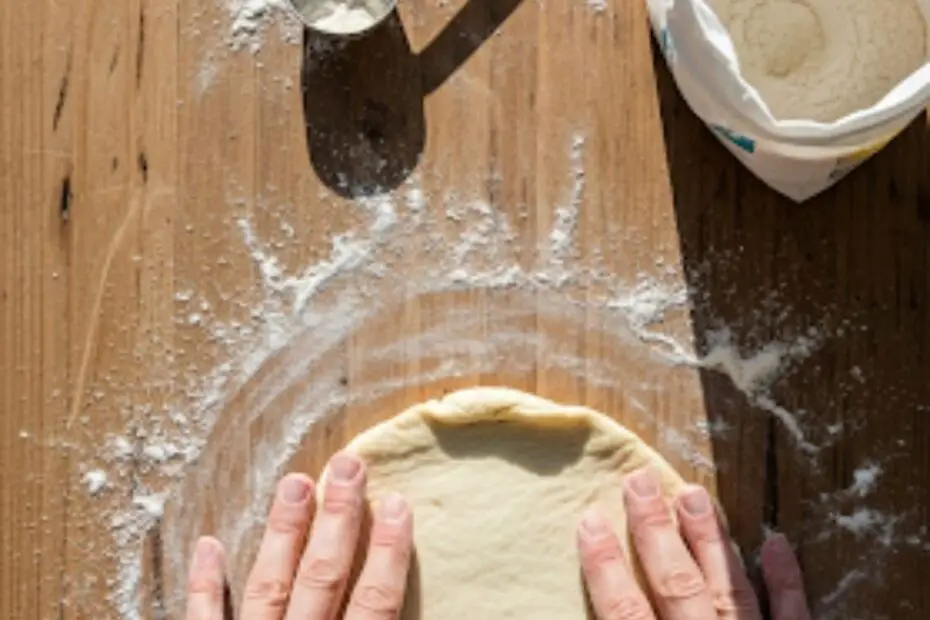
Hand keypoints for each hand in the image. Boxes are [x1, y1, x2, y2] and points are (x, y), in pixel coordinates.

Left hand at [185, 452, 413, 619]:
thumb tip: (403, 608)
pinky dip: (204, 583)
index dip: (388, 553)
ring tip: (295, 482)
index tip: (397, 503)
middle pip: (323, 578)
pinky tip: (209, 545)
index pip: (375, 604)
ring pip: (269, 586)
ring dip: (283, 532)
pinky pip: (204, 619)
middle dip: (337, 519)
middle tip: (347, 466)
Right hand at [578, 467, 811, 619]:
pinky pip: (793, 618)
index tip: (590, 519)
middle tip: (640, 482)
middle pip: (676, 586)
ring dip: (710, 542)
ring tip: (694, 494)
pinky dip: (786, 582)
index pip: (625, 613)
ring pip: (729, 591)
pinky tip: (776, 544)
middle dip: (655, 532)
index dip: (605, 566)